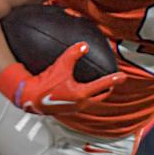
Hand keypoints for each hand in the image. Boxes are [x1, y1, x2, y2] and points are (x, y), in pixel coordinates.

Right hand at [0, 42, 125, 115]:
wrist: (30, 98)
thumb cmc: (44, 85)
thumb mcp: (60, 66)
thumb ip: (73, 54)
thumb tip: (84, 45)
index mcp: (81, 94)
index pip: (103, 85)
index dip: (114, 79)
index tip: (123, 76)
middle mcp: (80, 103)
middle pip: (101, 97)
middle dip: (108, 89)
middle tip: (113, 82)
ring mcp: (74, 108)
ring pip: (92, 101)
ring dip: (98, 94)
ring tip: (100, 87)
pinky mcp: (67, 109)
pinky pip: (82, 102)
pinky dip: (87, 96)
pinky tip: (82, 91)